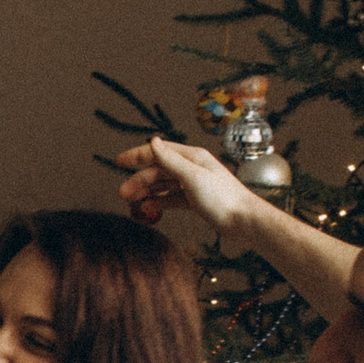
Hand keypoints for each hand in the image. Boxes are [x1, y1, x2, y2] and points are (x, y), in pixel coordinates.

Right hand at [106, 134, 257, 231]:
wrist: (243, 221)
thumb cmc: (222, 198)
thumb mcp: (192, 176)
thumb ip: (171, 160)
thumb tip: (153, 141)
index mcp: (192, 157)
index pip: (159, 152)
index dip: (138, 155)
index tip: (119, 161)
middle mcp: (192, 168)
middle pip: (159, 170)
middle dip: (139, 180)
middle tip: (123, 194)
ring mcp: (194, 184)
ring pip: (164, 184)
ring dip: (147, 191)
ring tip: (132, 202)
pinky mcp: (196, 200)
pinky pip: (172, 197)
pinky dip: (159, 201)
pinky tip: (149, 207)